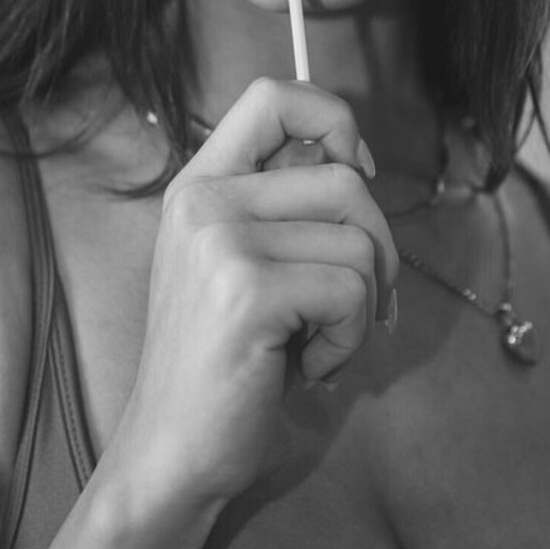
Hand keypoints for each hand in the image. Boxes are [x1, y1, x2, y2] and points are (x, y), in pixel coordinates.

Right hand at [108, 78, 396, 508]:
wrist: (173, 452)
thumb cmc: (228, 360)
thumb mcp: (242, 260)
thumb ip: (283, 204)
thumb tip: (358, 161)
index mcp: (201, 183)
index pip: (274, 96)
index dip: (333, 120)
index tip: (352, 174)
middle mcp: (204, 200)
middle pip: (345, 180)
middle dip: (376, 248)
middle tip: (352, 303)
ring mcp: (219, 242)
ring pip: (359, 241)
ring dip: (361, 305)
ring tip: (316, 341)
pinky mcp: (245, 292)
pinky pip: (352, 291)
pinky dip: (350, 339)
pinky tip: (307, 367)